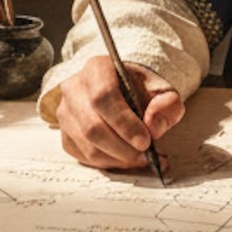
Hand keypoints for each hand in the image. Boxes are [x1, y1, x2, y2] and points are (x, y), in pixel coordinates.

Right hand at [57, 55, 183, 171]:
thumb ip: (167, 105)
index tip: (145, 141)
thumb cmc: (143, 90)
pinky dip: (106, 163)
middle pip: (92, 125)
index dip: (124, 123)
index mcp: (98, 68)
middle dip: (122, 147)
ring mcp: (65, 112)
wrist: (127, 91)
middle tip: (145, 156)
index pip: (103, 96)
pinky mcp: (65, 133)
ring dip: (116, 158)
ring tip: (140, 159)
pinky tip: (125, 159)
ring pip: (86, 144)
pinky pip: (82, 155)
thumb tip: (154, 127)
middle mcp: (75, 88)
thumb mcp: (164, 90)